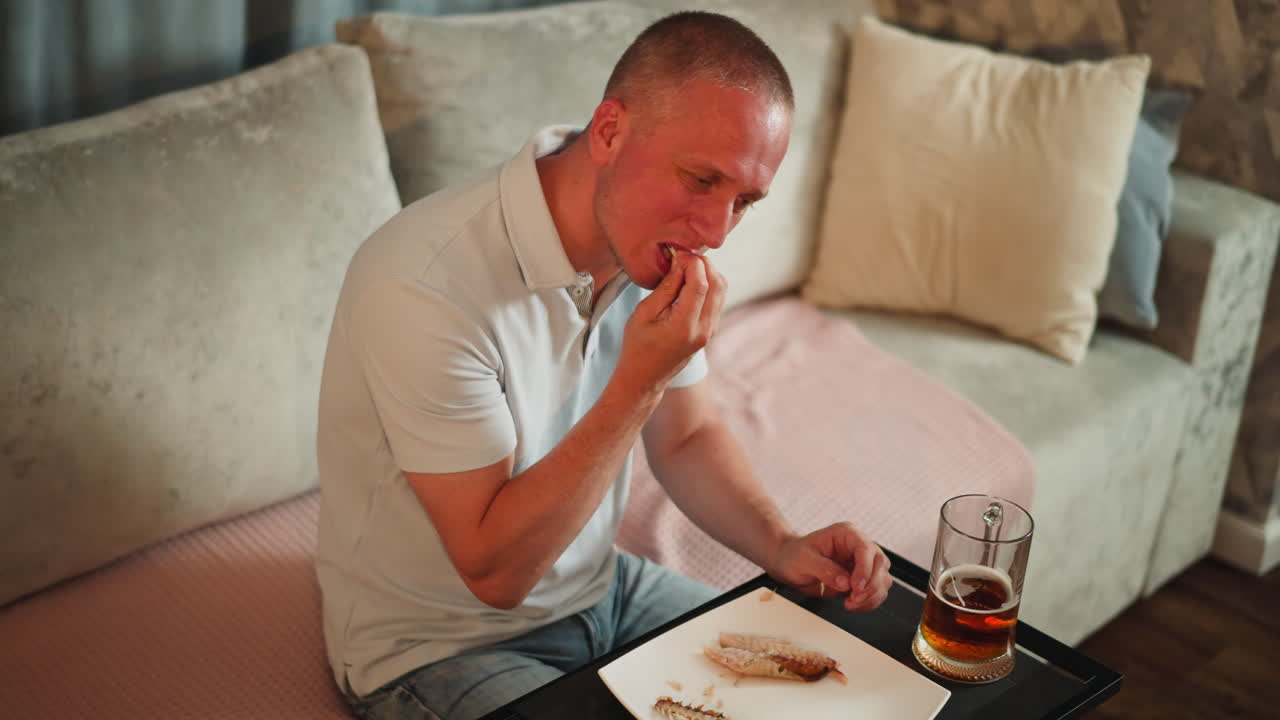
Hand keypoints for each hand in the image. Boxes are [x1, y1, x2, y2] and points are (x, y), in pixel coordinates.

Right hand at [616, 252, 726, 391]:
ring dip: (707, 273)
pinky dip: (708, 284)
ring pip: (722, 289)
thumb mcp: (644, 313)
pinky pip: (717, 299)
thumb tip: (681, 263)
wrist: (645, 377)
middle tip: (683, 257)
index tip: (678, 254)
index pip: (700, 284)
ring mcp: (710, 331)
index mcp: (684, 326)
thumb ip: (666, 288)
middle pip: (718, 283)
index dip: (692, 263)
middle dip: (703, 264)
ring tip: (685, 268)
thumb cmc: (637, 346)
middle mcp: (704, 329)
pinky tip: (689, 282)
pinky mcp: (711, 330)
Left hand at [768, 522, 891, 611]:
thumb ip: (825, 570)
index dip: (865, 570)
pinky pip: (876, 591)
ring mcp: (862, 563)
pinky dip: (869, 601)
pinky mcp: (861, 579)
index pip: (866, 549)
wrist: (787, 564)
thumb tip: (845, 583)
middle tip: (853, 599)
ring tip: (851, 603)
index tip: (855, 587)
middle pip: (880, 564)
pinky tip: (853, 604)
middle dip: (870, 586)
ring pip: (882, 579)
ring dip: (871, 596)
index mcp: (846, 534)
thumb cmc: (793, 555)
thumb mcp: (803, 560)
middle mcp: (858, 546)